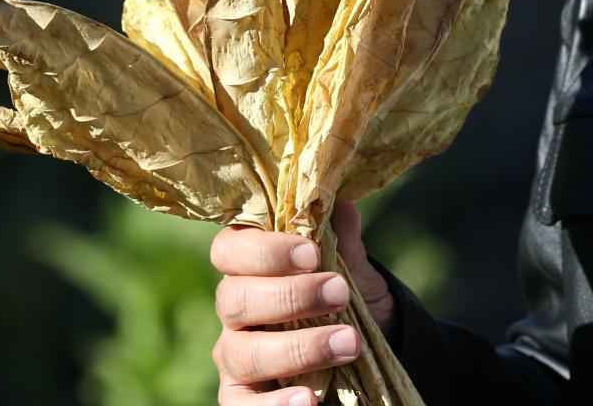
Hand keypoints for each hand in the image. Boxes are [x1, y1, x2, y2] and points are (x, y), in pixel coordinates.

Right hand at [209, 201, 394, 405]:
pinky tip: (308, 400)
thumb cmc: (343, 302)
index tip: (312, 254)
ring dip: (297, 348)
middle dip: (289, 296)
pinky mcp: (241, 397)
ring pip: (241, 353)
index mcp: (247, 268)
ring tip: (348, 344)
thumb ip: (342, 244)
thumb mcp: (351, 273)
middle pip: (233, 299)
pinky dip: (274, 405)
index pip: (229, 250)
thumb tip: (343, 207)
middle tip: (339, 294)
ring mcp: (234, 355)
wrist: (362, 353)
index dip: (265, 251)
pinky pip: (243, 405)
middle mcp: (233, 311)